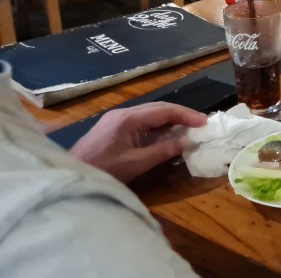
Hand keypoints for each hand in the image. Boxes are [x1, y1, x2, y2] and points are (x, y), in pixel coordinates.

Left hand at [69, 102, 206, 182]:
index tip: (205, 123)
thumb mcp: (136, 163)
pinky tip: (167, 135)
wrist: (71, 177)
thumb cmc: (103, 170)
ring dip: (170, 121)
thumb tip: (188, 142)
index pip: (164, 111)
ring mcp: (116, 120)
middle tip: (201, 125)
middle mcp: (123, 114)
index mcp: (128, 119)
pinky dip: (158, 127)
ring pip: (150, 114)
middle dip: (181, 115)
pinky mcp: (113, 129)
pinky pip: (141, 122)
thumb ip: (163, 150)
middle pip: (158, 108)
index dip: (187, 115)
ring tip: (189, 129)